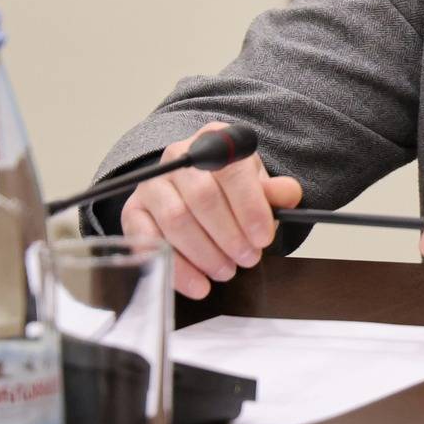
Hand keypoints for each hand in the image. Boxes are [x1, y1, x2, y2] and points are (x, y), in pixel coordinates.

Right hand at [119, 122, 303, 298]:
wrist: (198, 190)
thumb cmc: (232, 189)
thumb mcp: (258, 185)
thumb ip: (275, 192)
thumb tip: (289, 194)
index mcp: (215, 139)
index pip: (231, 169)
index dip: (249, 207)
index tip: (264, 238)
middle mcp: (178, 155)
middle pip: (202, 197)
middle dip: (229, 236)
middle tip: (248, 259)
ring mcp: (152, 183)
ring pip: (175, 220)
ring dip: (205, 254)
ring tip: (227, 271)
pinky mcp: (134, 211)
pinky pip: (148, 241)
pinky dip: (176, 268)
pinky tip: (198, 283)